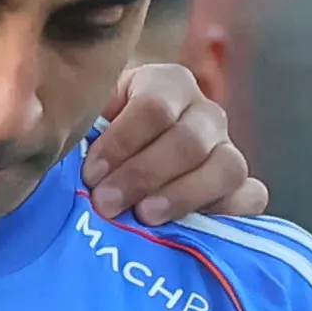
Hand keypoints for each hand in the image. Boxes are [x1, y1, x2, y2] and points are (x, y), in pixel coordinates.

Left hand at [89, 60, 268, 224]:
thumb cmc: (102, 139)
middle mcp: (204, 113)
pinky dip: (229, 211)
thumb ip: (82, 127)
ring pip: (226, 167)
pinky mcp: (242, 185)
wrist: (128, 157)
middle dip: (144, 175)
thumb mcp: (90, 119)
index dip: (122, 142)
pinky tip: (192, 226)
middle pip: (189, 140)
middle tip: (108, 203)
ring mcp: (228, 148)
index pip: (155, 106)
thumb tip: (59, 142)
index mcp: (167, 84)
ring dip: (183, 195)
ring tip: (146, 216)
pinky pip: (252, 197)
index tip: (91, 174)